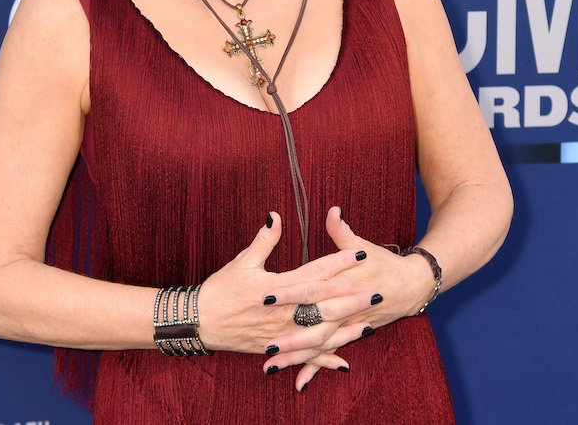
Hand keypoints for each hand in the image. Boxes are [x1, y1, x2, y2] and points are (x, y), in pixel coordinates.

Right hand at [195, 212, 366, 358]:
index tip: (361, 253)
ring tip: (369, 324)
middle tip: (378, 293)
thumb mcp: (242, 262)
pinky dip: (324, 358)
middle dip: (353, 298)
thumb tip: (275, 216)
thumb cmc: (220, 290)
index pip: (315, 272)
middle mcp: (283, 312)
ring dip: (345, 330)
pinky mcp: (276, 348)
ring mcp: (280, 333)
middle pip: (324, 305)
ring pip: (319, 333)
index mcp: (277, 287)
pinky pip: (304, 355)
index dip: (340, 262)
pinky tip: (343, 361)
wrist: (200, 322)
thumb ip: (264, 241)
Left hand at [259, 206, 438, 390]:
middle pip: (315, 322)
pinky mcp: (352, 336)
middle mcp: (346, 307)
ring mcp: (350, 325)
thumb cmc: (383, 262)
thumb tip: (332, 211)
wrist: (413, 286)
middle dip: (291, 334)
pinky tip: (299, 383)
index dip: (291, 291)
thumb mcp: (362, 245)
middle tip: (267, 343)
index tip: (268, 295)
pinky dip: (316, 368)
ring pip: (321, 344)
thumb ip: (342, 232)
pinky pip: (331, 354)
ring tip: (272, 363)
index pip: (312, 286)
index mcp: (344, 282)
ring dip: (298, 354)